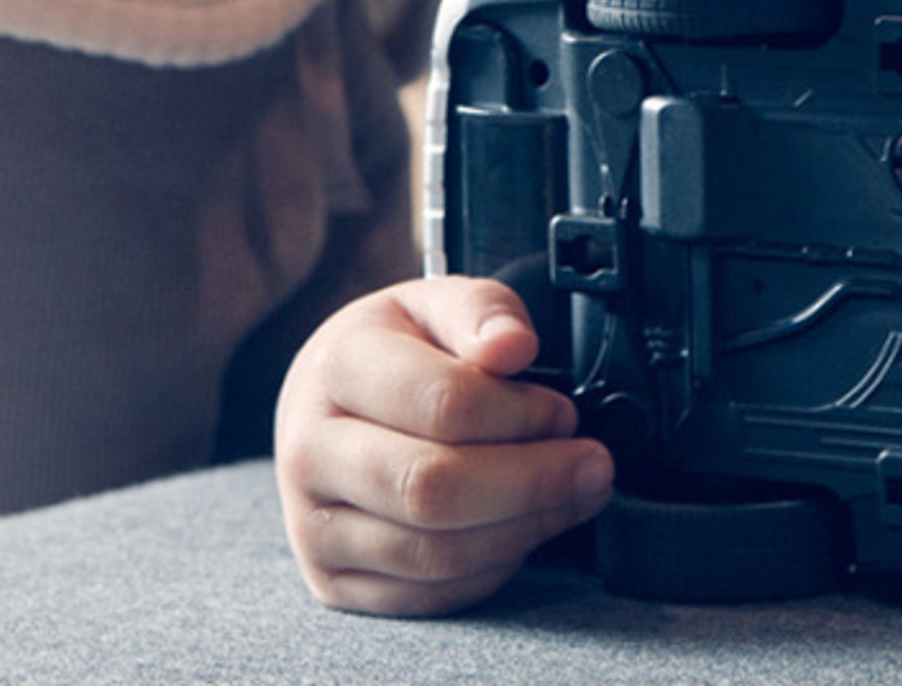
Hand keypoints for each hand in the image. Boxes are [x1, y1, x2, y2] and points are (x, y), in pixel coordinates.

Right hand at [277, 275, 610, 616]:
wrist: (326, 405)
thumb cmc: (393, 353)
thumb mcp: (435, 305)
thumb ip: (481, 312)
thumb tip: (512, 346)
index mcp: (336, 368)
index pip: (443, 404)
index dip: (520, 415)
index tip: (562, 412)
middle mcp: (308, 451)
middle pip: (434, 488)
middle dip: (534, 483)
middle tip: (592, 468)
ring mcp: (313, 525)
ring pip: (434, 553)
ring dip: (523, 529)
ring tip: (566, 498)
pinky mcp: (332, 583)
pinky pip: (428, 596)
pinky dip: (490, 570)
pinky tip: (516, 531)